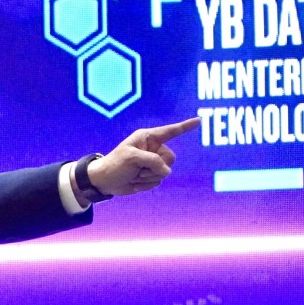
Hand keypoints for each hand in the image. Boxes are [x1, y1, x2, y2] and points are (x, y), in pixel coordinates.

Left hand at [86, 116, 200, 197]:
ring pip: (165, 171)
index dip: (185, 126)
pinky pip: (158, 181)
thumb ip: (152, 160)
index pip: (170, 131)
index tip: (199, 120)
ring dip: (148, 177)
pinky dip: (146, 184)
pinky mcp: (151, 175)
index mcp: (147, 138)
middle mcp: (153, 148)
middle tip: (138, 169)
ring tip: (134, 175)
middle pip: (170, 158)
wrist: (104, 181)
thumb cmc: (114, 165)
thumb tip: (166, 171)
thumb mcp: (131, 158)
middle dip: (155, 167)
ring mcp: (152, 162)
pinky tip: (134, 182)